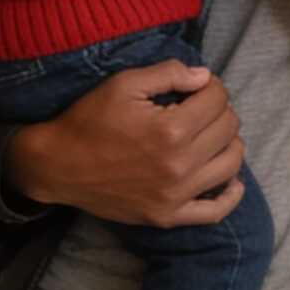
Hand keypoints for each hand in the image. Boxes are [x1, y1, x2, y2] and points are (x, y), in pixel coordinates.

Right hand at [4, 61, 246, 226]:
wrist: (58, 165)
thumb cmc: (89, 120)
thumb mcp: (124, 83)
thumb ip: (169, 73)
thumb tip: (205, 77)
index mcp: (170, 130)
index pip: (217, 99)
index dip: (211, 85)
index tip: (196, 86)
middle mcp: (179, 165)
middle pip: (228, 129)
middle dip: (219, 110)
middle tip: (199, 107)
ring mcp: (176, 195)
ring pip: (231, 164)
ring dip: (227, 143)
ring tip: (208, 134)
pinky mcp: (168, 216)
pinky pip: (215, 212)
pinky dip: (230, 195)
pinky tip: (230, 179)